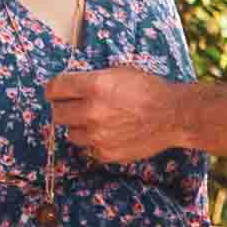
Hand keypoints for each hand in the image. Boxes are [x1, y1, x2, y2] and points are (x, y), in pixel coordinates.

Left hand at [49, 60, 191, 166]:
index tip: (55, 92)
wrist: (172, 115)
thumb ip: (91, 80)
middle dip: (64, 108)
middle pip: (57, 114)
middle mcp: (91, 111)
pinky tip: (108, 134)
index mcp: (94, 86)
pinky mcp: (106, 154)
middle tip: (74, 107)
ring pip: (71, 134)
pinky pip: (88, 149)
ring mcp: (98, 135)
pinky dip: (94, 143)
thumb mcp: (118, 73)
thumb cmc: (148, 89)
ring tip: (95, 122)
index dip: (54, 90)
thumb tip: (70, 86)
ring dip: (78, 127)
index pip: (55, 88)